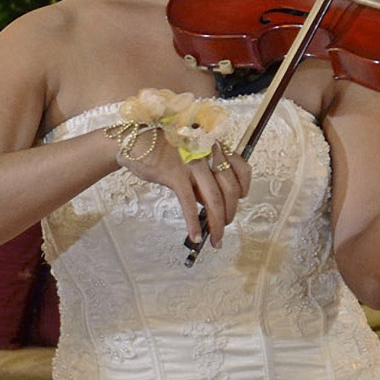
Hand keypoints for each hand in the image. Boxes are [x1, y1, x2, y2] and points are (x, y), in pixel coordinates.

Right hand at [121, 133, 251, 249]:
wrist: (135, 140)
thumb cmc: (163, 149)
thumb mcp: (191, 155)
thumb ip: (204, 176)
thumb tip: (211, 204)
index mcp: (214, 147)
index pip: (242, 169)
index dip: (244, 188)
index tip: (239, 200)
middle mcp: (208, 154)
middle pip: (230, 189)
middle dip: (230, 213)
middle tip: (224, 227)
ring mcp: (192, 164)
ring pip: (214, 199)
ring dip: (217, 224)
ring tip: (215, 239)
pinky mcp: (174, 174)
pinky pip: (189, 204)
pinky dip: (194, 223)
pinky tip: (195, 236)